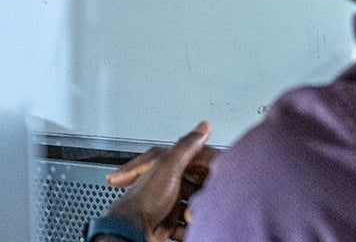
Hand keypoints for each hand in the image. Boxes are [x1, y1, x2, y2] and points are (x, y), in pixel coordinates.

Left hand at [100, 122, 214, 241]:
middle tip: (212, 195)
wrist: (134, 230)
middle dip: (203, 192)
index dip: (209, 163)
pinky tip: (192, 226)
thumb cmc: (146, 198)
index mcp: (167, 164)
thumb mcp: (169, 165)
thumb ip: (186, 146)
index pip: (193, 158)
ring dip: (198, 210)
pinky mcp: (168, 221)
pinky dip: (190, 225)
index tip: (221, 168)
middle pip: (195, 184)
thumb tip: (204, 126)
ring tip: (197, 213)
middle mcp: (167, 182)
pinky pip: (185, 222)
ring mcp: (168, 203)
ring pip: (193, 204)